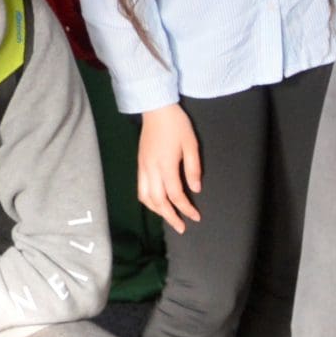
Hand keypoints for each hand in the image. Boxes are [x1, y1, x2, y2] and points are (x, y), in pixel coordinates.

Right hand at [136, 104, 203, 234]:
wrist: (156, 108)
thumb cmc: (177, 125)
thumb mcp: (191, 145)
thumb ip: (193, 169)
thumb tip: (195, 190)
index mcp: (166, 166)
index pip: (175, 195)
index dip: (186, 208)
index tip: (196, 217)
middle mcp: (151, 169)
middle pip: (158, 201)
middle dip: (170, 216)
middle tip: (182, 227)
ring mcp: (142, 167)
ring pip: (145, 197)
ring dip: (157, 210)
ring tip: (169, 216)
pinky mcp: (139, 163)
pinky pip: (140, 188)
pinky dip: (148, 200)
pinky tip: (156, 201)